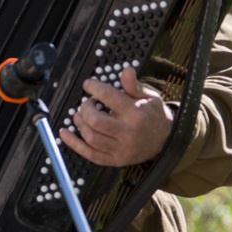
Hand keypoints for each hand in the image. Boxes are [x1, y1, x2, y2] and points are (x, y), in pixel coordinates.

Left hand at [58, 67, 172, 167]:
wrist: (166, 140)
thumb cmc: (154, 115)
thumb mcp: (149, 97)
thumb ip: (134, 85)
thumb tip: (126, 71)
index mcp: (136, 114)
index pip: (109, 97)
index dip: (94, 88)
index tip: (88, 84)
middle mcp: (128, 133)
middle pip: (95, 120)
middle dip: (85, 108)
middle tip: (86, 103)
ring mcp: (121, 149)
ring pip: (91, 137)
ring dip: (79, 124)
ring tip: (79, 115)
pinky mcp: (115, 160)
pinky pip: (90, 154)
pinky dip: (74, 144)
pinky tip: (65, 133)